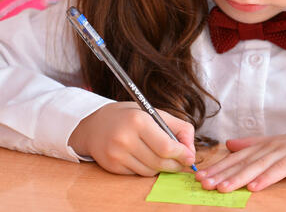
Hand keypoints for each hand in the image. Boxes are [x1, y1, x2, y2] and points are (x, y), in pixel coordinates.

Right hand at [68, 102, 195, 175]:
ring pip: (151, 171)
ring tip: (161, 156)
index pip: (167, 147)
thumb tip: (191, 151)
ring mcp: (117, 154)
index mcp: (138, 121)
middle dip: (176, 165)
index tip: (190, 157)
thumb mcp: (153, 112)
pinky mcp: (112, 166)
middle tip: (181, 162)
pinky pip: (138, 175)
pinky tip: (144, 157)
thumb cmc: (129, 117)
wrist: (94, 125)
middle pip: (160, 162)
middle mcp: (125, 138)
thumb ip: (177, 127)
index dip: (182, 155)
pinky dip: (146, 169)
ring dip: (161, 167)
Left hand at [194, 125, 285, 191]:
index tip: (200, 175)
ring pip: (257, 166)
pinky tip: (254, 187)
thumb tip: (228, 145)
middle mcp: (268, 148)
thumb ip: (250, 145)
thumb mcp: (270, 145)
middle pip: (242, 162)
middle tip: (204, 183)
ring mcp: (282, 152)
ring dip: (239, 178)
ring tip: (223, 188)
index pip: (235, 158)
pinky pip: (280, 170)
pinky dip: (266, 178)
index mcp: (260, 146)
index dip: (217, 167)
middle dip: (222, 174)